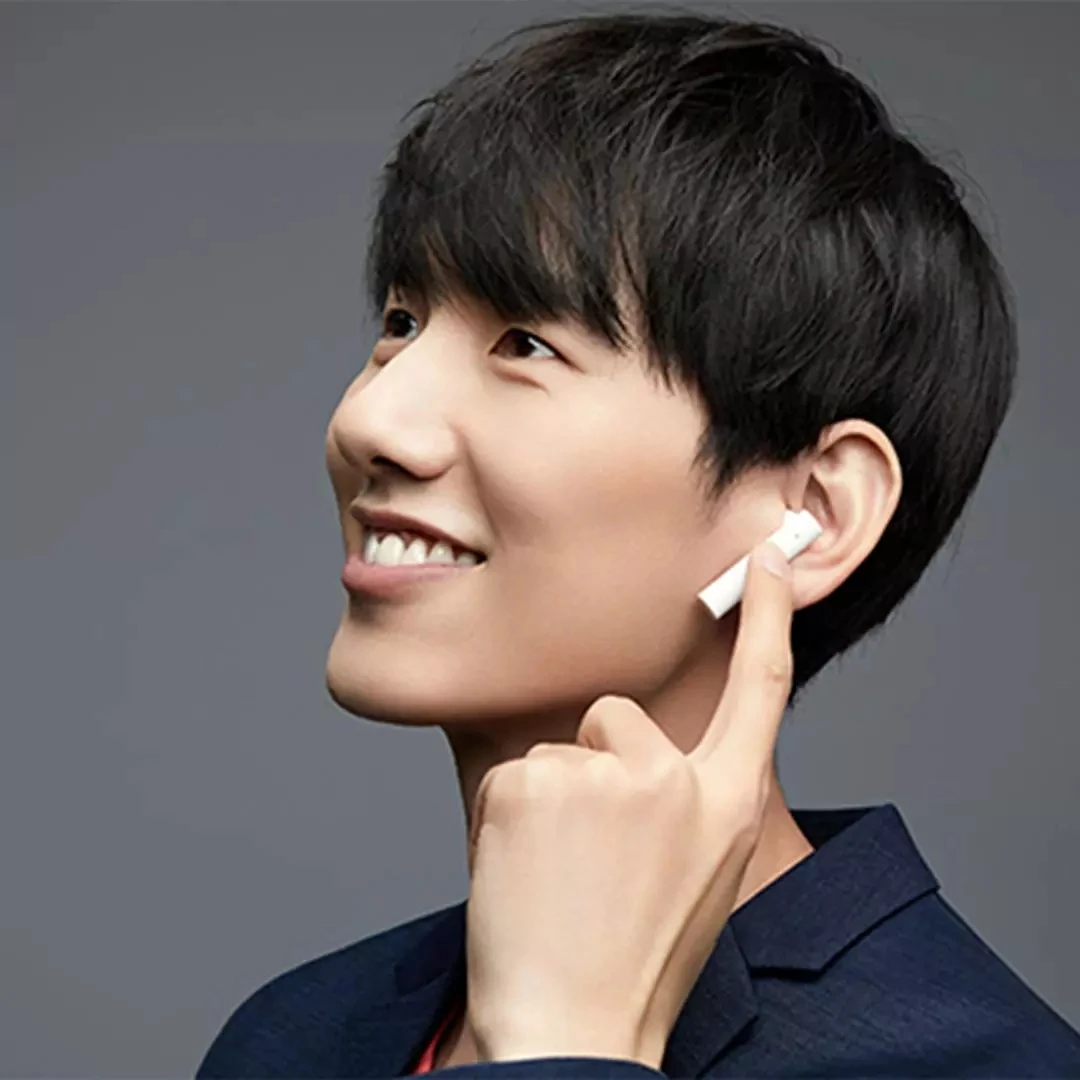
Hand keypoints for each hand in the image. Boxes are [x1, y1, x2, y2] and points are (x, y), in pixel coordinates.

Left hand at [463, 541, 796, 1069]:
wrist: (570, 1026)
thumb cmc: (632, 955)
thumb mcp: (698, 873)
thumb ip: (687, 799)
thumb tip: (645, 749)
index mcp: (726, 805)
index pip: (760, 690)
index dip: (768, 619)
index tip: (767, 560)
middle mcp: (676, 780)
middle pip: (615, 716)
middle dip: (593, 766)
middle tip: (588, 856)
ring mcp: (608, 778)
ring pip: (556, 751)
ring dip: (547, 803)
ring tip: (557, 877)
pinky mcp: (539, 783)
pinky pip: (510, 773)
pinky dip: (506, 818)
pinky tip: (523, 873)